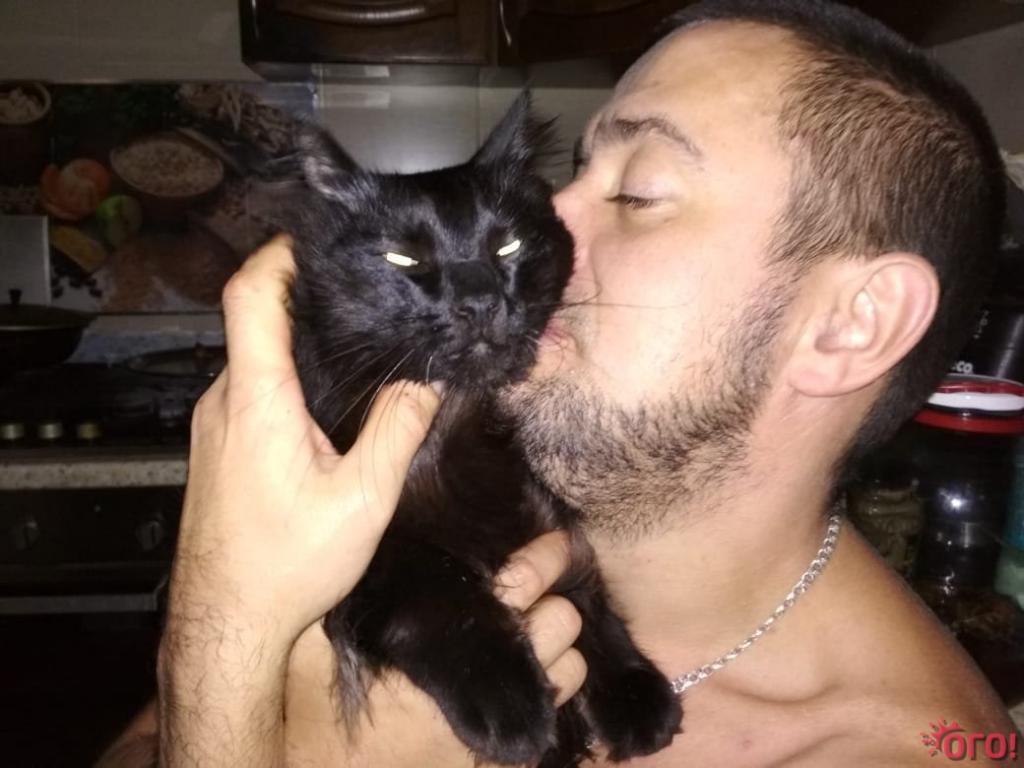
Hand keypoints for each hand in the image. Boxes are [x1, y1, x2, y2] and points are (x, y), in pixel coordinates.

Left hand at [168, 235, 440, 651]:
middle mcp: (224, 401)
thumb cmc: (288, 565)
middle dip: (304, 295)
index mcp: (258, 399)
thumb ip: (398, 429)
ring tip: (356, 342)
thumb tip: (427, 377)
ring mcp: (213, 425)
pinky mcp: (216, 449)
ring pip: (254, 358)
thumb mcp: (363, 498)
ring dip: (297, 341)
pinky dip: (284, 377)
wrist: (228, 622)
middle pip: (254, 319)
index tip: (319, 237)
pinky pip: (249, 392)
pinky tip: (326, 404)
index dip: (279, 253)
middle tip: (362, 291)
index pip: (249, 295)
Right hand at [284, 531, 587, 766]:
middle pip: (563, 622)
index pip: (525, 582)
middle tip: (540, 594)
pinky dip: (547, 693)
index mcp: (448, 638)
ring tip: (532, 640)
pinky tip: (523, 682)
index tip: (556, 541)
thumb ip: (338, 600)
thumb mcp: (316, 648)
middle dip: (556, 603)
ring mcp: (501, 723)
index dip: (546, 556)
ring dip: (557, 651)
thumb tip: (355, 547)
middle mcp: (489, 680)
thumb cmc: (320, 719)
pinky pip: (554, 717)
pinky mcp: (500, 757)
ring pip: (571, 670)